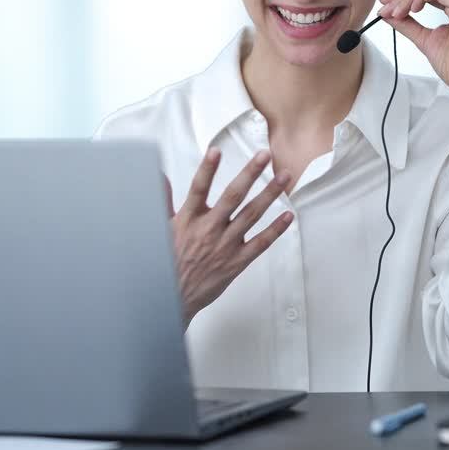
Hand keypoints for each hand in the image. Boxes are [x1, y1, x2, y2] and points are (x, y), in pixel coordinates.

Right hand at [166, 147, 292, 327]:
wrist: (174, 299)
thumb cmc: (167, 262)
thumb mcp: (160, 228)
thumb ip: (163, 200)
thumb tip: (160, 176)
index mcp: (188, 219)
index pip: (198, 188)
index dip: (207, 169)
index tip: (216, 150)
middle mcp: (208, 229)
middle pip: (232, 196)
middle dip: (250, 173)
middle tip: (265, 155)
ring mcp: (225, 245)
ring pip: (251, 215)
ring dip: (269, 194)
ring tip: (283, 176)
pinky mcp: (237, 262)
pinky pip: (260, 243)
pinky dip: (276, 229)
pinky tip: (288, 215)